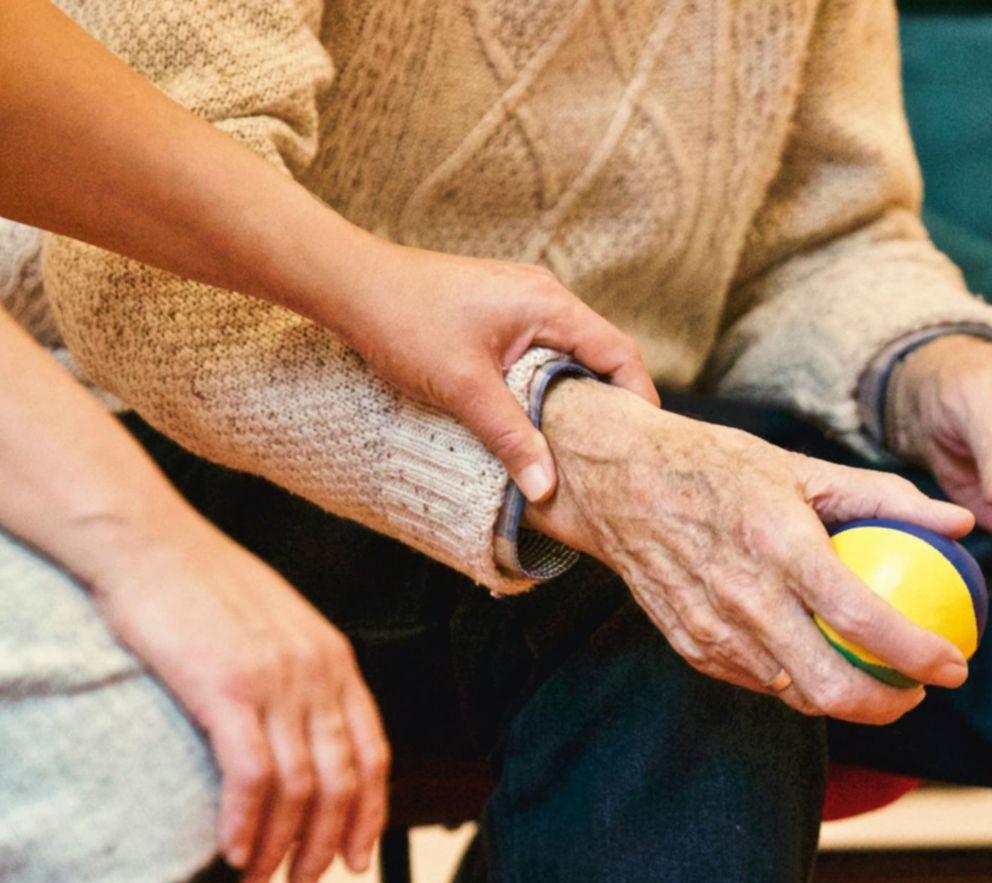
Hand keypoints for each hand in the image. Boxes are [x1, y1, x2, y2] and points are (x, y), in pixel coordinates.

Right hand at [77, 510, 388, 882]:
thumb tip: (297, 732)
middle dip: (324, 843)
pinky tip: (231, 850)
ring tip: (257, 878)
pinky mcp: (226, 687)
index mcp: (333, 657)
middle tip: (302, 882)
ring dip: (280, 845)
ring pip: (299, 787)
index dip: (368, 813)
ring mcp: (275, 679)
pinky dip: (246, 823)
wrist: (144, 541)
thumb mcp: (271, 624)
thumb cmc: (195, 583)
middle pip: (341, 780)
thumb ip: (295, 674)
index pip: (373, 752)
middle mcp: (316, 671)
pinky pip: (252, 775)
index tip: (354, 855)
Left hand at [330, 243, 658, 501]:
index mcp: (549, 304)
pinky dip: (546, 385)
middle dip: (609, 405)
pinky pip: (540, 352)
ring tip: (575, 447)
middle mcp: (544, 297)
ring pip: (568, 356)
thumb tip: (547, 489)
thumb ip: (511, 437)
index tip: (641, 445)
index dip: (638, 400)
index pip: (619, 353)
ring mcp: (520, 302)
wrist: (350, 284)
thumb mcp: (463, 388)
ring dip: (574, 397)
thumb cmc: (405, 322)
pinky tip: (533, 419)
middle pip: (600, 355)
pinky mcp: (498, 313)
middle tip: (612, 456)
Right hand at [525, 379, 975, 724]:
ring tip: (879, 680)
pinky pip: (759, 682)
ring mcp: (713, 631)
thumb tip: (959, 522)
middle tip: (920, 689)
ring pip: (796, 695)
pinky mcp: (692, 647)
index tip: (955, 664)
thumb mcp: (802, 467)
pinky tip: (821, 662)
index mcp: (779, 544)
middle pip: (830, 686)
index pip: (861, 618)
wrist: (618, 482)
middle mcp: (744, 597)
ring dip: (846, 700)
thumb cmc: (717, 466)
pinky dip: (798, 682)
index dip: (918, 654)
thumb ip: (885, 497)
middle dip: (889, 705)